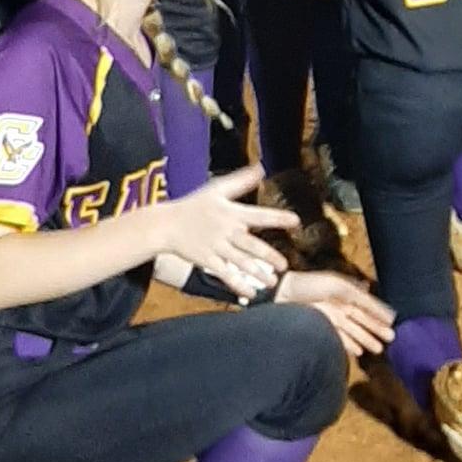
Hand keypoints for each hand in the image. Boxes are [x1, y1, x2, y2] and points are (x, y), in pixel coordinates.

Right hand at [158, 166, 297, 298]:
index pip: (259, 215)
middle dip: (270, 256)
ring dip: (258, 274)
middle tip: (285, 265)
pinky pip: (225, 274)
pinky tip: (251, 293)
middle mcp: (226, 231)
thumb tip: (261, 168)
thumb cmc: (194, 205)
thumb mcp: (217, 189)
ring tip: (273, 282)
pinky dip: (238, 284)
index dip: (277, 218)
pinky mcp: (207, 260)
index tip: (295, 221)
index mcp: (231, 213)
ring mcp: (216, 247)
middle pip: (251, 245)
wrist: (166, 224)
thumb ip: (241, 180)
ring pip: (241, 263)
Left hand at [274, 271, 396, 357]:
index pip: (366, 306)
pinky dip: (349, 345)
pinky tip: (359, 352)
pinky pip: (339, 338)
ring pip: (353, 331)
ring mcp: (329, 318)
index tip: (393, 322)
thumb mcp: (339, 287)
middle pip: (361, 320)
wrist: (281, 295)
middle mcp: (339, 306)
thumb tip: (377, 298)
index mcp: (345, 293)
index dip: (379, 314)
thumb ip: (360, 296)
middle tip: (392, 339)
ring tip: (379, 349)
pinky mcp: (319, 329)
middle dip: (376, 329)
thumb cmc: (310, 286)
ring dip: (366, 339)